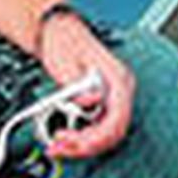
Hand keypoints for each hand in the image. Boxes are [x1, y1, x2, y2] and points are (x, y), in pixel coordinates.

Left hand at [37, 15, 134, 158]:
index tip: (75, 141)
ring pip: (105, 134)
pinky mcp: (101, 104)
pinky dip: (80, 137)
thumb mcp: (65, 62)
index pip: (118, 118)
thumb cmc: (62, 40)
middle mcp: (120, 90)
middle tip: (60, 147)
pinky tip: (64, 139)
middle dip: (86, 145)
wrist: (57, 31)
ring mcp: (112, 98)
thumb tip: (91, 101)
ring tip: (57, 146)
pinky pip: (97, 128)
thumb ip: (78, 85)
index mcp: (118, 77)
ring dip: (82, 145)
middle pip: (112, 131)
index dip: (97, 136)